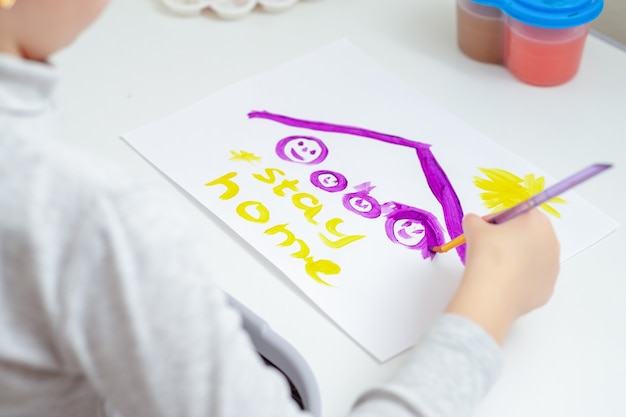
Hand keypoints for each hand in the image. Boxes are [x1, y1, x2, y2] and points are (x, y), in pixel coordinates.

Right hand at [445, 210, 559, 343]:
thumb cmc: (487, 255)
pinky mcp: (548, 288)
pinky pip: (533, 277)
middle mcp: (551, 241)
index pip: (519, 212)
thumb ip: (475, 220)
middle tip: (491, 247)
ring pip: (533, 256)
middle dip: (512, 237)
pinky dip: (520, 277)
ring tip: (496, 266)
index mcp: (536, 221)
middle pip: (530, 233)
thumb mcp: (473, 227)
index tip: (486, 230)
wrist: (493, 293)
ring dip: (518, 257)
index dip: (500, 220)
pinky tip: (504, 282)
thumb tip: (475, 223)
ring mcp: (553, 267)